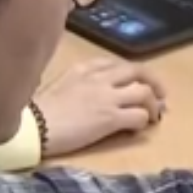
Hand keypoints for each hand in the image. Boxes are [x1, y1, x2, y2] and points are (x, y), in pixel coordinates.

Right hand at [33, 59, 166, 156]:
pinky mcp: (110, 117)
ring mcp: (107, 96)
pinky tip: (138, 128)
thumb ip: (76, 84)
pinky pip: (139, 115)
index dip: (132, 75)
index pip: (116, 64)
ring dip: (153, 104)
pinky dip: (144, 121)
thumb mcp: (57, 86)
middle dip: (153, 83)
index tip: (135, 84)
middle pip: (138, 71)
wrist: (33, 127)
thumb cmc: (37, 112)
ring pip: (145, 91)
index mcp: (84, 68)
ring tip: (152, 115)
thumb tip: (88, 96)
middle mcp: (99, 77)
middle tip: (159, 96)